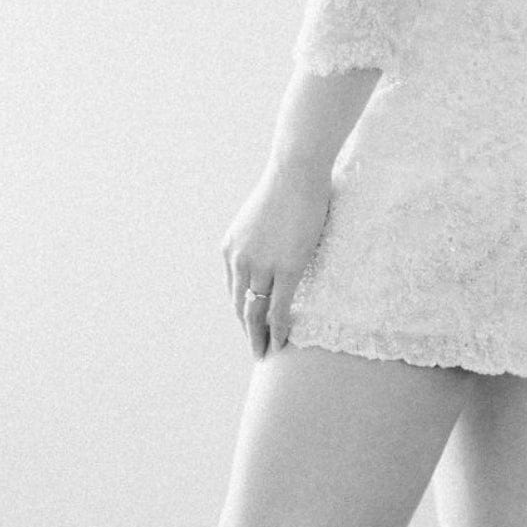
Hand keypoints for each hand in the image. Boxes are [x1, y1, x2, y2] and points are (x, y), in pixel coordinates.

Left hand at [221, 162, 332, 360]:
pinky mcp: (285, 269)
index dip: (243, 312)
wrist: (296, 172)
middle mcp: (239, 260)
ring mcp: (260, 266)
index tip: (252, 327)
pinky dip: (278, 330)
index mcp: (230, 248)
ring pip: (256, 312)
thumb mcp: (264, 219)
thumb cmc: (288, 188)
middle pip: (240, 306)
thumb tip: (278, 248)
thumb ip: (264, 241)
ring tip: (267, 354)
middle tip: (257, 350)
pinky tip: (281, 344)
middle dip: (248, 331)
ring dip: (260, 337)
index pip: (234, 291)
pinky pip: (278, 309)